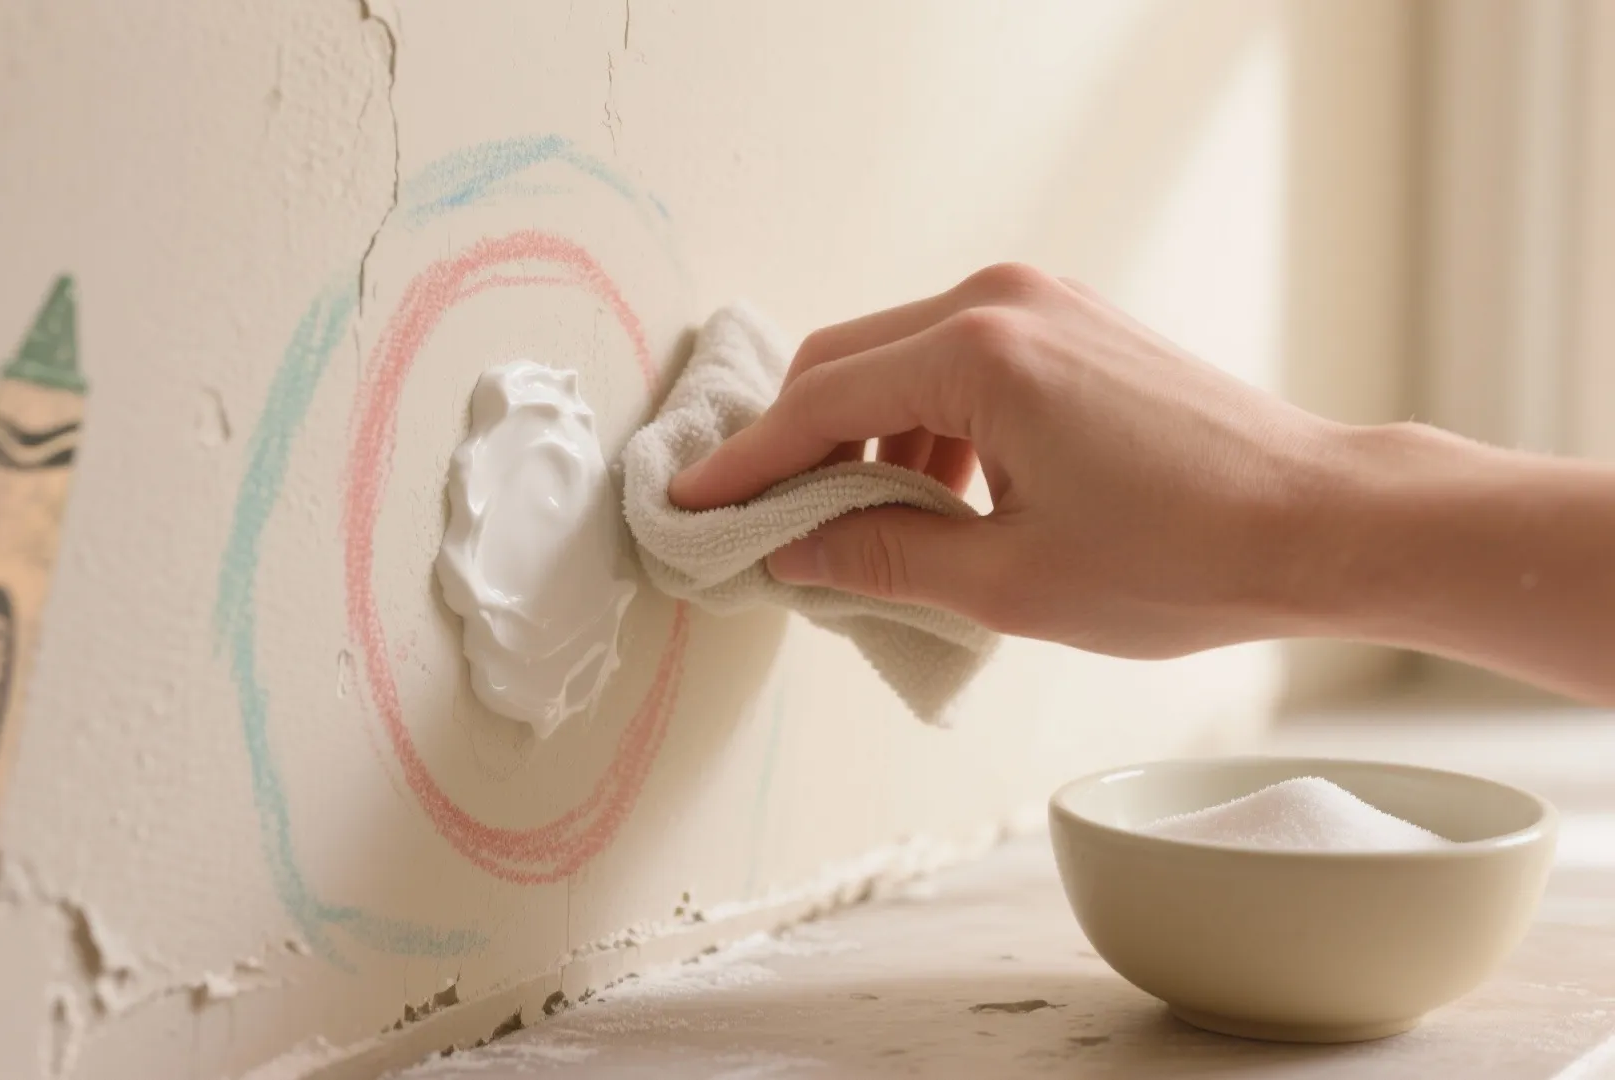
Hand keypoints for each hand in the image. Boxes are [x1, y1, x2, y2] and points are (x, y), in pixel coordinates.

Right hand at [668, 263, 1341, 658]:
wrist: (1323, 522)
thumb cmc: (1185, 555)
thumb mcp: (1010, 582)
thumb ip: (880, 558)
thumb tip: (794, 552)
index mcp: (980, 353)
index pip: (819, 402)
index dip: (747, 465)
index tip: (694, 507)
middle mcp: (1003, 301)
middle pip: (846, 361)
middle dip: (797, 446)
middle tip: (766, 525)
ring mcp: (1043, 303)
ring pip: (900, 360)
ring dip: (864, 439)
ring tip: (864, 532)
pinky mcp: (1073, 325)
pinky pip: (958, 363)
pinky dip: (925, 425)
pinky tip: (939, 500)